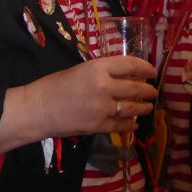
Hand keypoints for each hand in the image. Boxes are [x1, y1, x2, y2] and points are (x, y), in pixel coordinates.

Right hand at [0, 56, 155, 152]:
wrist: (39, 108)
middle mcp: (104, 86)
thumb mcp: (82, 70)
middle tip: (153, 91)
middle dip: (148, 90)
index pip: (130, 65)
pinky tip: (134, 124)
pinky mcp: (98, 126)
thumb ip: (104, 72)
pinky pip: (121, 125)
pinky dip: (130, 124)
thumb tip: (125, 76)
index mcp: (98, 68)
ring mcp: (102, 108)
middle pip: (135, 88)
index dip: (145, 68)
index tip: (152, 71)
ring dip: (143, 108)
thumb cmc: (56, 84)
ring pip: (132, 108)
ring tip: (148, 107)